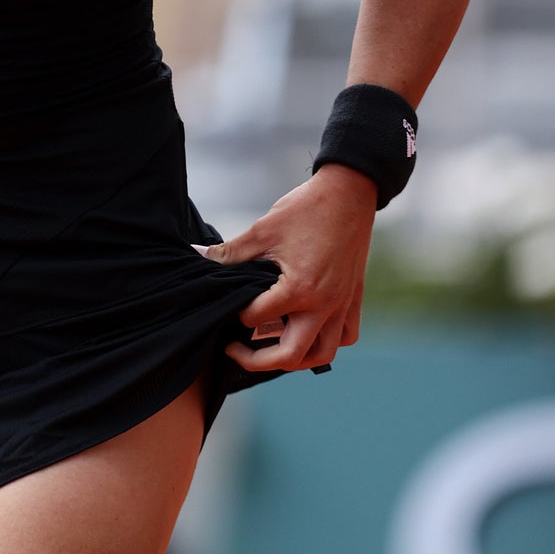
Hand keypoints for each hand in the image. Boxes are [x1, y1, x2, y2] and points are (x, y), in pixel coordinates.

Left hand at [197, 163, 376, 374]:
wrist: (349, 193)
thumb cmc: (307, 209)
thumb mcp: (263, 230)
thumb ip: (231, 252)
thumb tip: (199, 256)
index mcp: (299, 289)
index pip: (258, 318)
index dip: (236, 315)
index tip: (227, 307)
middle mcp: (324, 305)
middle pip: (291, 355)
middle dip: (257, 361)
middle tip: (234, 350)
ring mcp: (342, 304)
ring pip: (322, 354)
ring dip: (296, 359)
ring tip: (271, 351)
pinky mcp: (354, 298)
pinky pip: (346, 335)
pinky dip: (329, 342)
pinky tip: (309, 332)